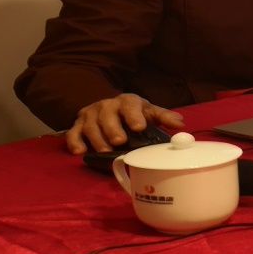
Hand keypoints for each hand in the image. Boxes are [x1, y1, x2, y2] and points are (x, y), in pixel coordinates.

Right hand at [65, 94, 185, 154]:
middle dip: (113, 128)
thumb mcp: (148, 112)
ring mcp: (90, 115)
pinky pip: (72, 134)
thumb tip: (180, 124)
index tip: (139, 126)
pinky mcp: (77, 126)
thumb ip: (163, 117)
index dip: (134, 115)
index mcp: (126, 101)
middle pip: (107, 115)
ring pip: (90, 126)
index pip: (130, 104)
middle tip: (120, 141)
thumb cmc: (133, 113)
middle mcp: (106, 106)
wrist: (108, 108)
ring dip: (97, 139)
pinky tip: (80, 152)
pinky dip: (75, 142)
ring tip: (105, 151)